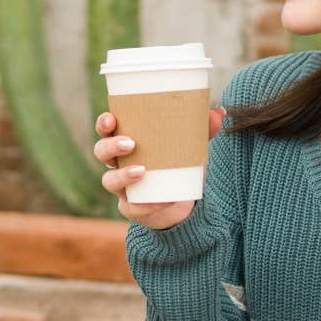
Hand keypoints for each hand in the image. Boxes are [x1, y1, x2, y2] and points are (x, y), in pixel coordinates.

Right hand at [92, 107, 224, 229]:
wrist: (182, 202)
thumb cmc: (178, 165)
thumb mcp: (191, 147)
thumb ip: (202, 130)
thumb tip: (219, 112)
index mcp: (126, 142)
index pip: (106, 129)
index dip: (104, 123)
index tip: (111, 119)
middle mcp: (118, 163)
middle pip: (101, 152)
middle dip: (110, 146)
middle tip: (131, 144)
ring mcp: (122, 187)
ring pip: (109, 180)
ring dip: (123, 175)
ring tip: (141, 171)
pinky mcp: (131, 208)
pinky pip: (132, 207)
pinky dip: (147, 203)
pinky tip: (161, 199)